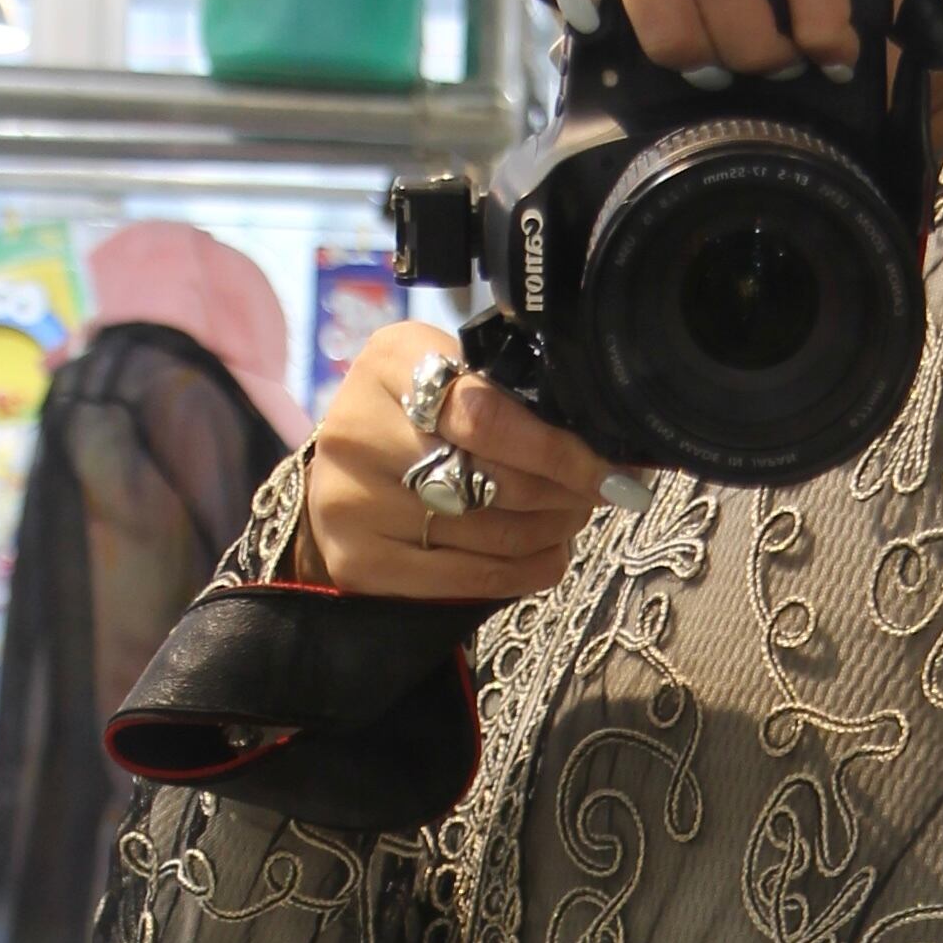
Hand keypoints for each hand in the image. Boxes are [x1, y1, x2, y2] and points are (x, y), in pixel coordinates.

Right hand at [300, 319, 620, 600]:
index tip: (606, 468)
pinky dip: (527, 571)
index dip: (559, 450)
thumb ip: (505, 393)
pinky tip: (547, 554)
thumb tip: (597, 441)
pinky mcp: (362, 561)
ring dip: (552, 531)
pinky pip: (472, 579)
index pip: (488, 415)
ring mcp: (354, 501)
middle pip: (495, 478)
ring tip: (569, 519)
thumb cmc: (409, 419)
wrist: (337, 478)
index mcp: (390, 364)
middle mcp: (360, 430)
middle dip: (564, 492)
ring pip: (492, 533)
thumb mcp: (446, 376)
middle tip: (594, 494)